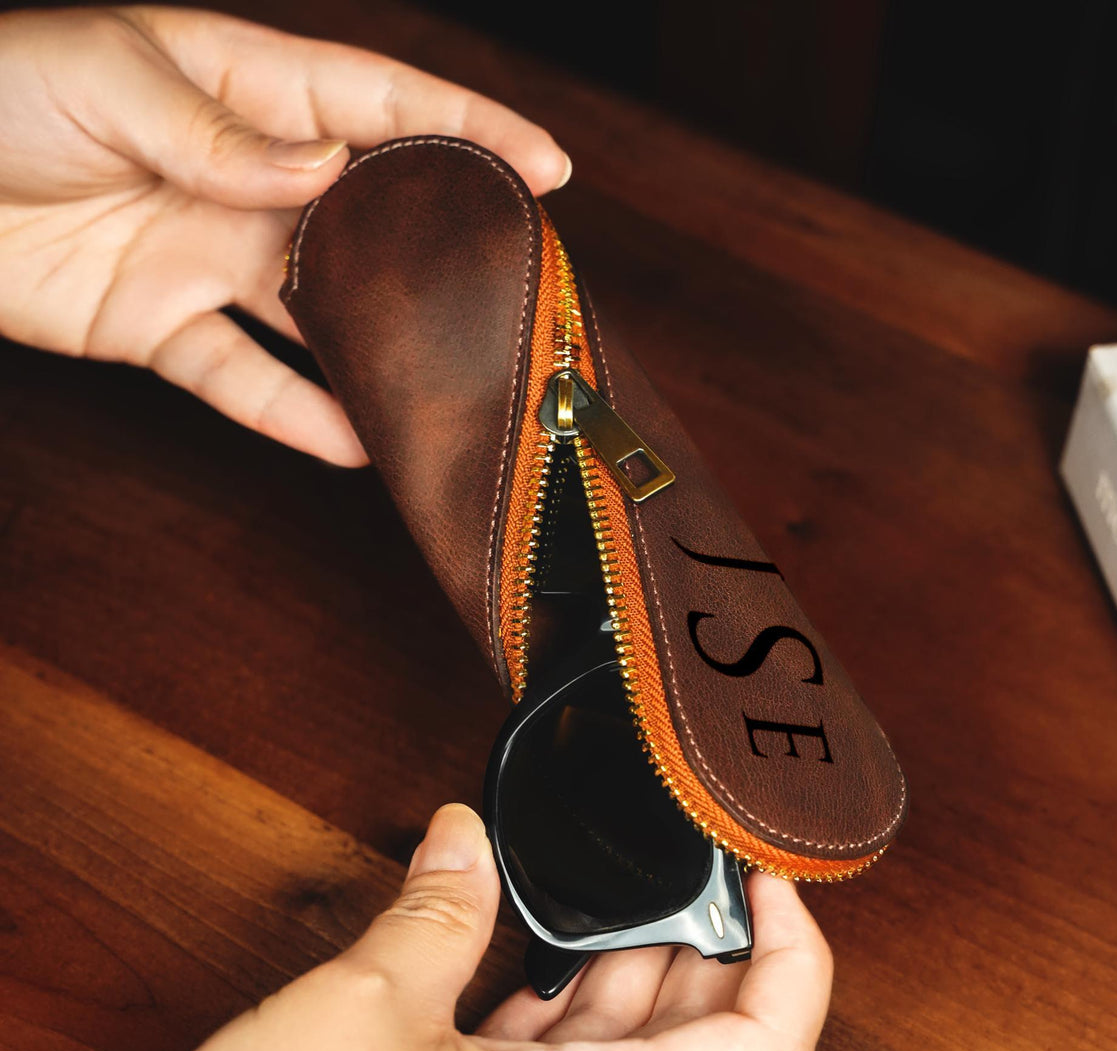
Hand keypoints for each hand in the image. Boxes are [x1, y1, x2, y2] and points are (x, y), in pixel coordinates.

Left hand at [0, 7, 569, 464]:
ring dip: (381, 349)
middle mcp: (244, 177)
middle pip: (370, 219)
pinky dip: (295, 413)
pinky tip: (354, 441)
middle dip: (445, 249)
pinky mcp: (166, 325)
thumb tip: (324, 172)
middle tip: (518, 288)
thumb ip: (217, 131)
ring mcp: (211, 256)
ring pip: (322, 312)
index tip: (545, 167)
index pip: (376, 105)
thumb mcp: (104, 77)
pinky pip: (245, 377)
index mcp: (241, 90)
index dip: (466, 130)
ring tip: (451, 384)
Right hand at [87, 804, 832, 1050]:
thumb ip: (436, 908)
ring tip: (596, 901)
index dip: (796, 953)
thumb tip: (460, 836)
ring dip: (622, 976)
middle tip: (673, 869)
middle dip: (699, 946)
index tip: (768, 881)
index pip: (770, 1048)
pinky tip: (518, 967)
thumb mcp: (364, 1004)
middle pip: (705, 1047)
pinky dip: (557, 1018)